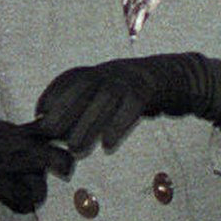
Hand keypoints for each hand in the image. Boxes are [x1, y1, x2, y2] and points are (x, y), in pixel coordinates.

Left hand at [34, 53, 220, 158]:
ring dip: (87, 125)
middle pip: (83, 88)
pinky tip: (108, 145)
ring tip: (76, 149)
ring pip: (104, 99)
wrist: (182, 77)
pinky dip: (118, 125)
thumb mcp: (113, 91)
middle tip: (49, 135)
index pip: (70, 78)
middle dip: (63, 110)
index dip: (53, 94)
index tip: (39, 113)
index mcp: (102, 70)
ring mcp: (132, 78)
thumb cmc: (140, 91)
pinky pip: (132, 106)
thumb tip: (61, 129)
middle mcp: (113, 70)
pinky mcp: (150, 89)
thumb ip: (90, 105)